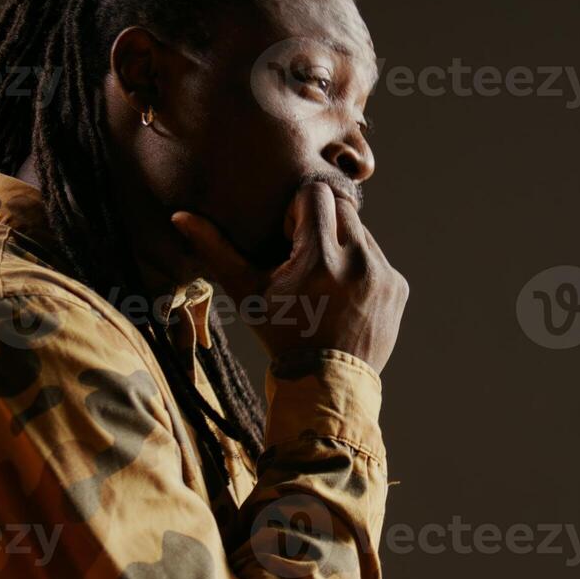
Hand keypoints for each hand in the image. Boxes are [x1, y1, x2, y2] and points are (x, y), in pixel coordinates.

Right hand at [171, 182, 407, 373]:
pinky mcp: (398, 287)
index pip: (315, 194)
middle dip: (321, 223)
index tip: (288, 238)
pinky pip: (378, 258)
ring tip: (324, 280)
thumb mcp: (247, 293)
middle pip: (342, 207)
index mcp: (320, 258)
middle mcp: (358, 261)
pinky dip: (360, 268)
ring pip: (361, 232)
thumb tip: (180, 216)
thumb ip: (217, 250)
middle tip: (304, 255)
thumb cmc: (280, 335)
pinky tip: (343, 296)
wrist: (326, 384)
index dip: (297, 212)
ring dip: (342, 245)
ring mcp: (383, 274)